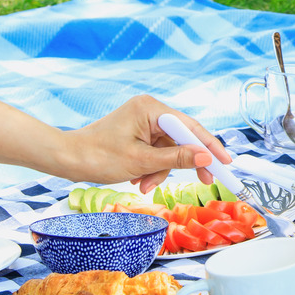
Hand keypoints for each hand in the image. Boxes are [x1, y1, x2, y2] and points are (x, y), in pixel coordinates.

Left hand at [59, 95, 232, 191]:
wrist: (68, 159)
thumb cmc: (99, 157)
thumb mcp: (141, 161)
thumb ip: (176, 158)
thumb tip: (206, 157)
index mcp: (150, 108)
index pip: (190, 127)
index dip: (210, 146)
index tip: (226, 163)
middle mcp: (149, 110)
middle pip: (182, 138)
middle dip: (183, 163)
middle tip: (205, 181)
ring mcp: (143, 122)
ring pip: (169, 149)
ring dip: (161, 171)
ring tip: (144, 185)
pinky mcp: (138, 133)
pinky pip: (156, 152)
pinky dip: (152, 168)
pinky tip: (139, 180)